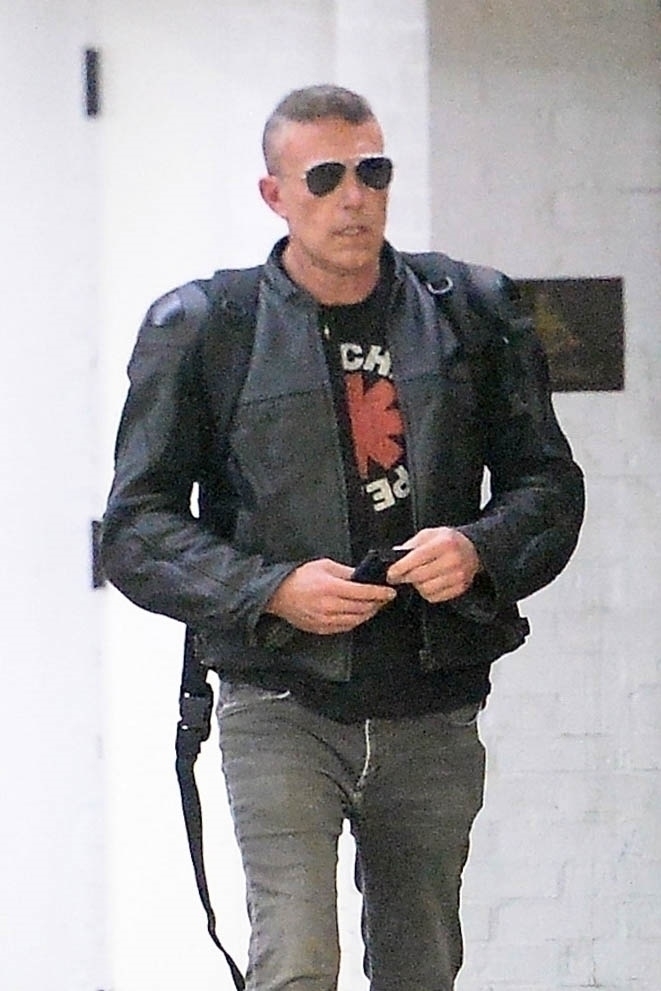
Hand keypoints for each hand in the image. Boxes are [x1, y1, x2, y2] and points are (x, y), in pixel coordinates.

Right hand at [265, 558, 395, 634]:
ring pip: (356, 620)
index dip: (380, 593)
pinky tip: (358, 614)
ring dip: (368, 613)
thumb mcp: (323, 566)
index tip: (390, 592)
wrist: (277, 595)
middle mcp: (329, 606)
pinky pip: (345, 627)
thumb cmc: (298, 577)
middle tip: (384, 598)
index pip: (363, 592)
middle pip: (362, 608)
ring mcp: (325, 620)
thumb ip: (345, 572)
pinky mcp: (321, 629)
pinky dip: (355, 621)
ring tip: (373, 605)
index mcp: (330, 587)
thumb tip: (363, 576)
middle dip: (377, 603)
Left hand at [386, 527, 480, 602]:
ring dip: (417, 585)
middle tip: (401, 576)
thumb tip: (395, 557)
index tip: (391, 573)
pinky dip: (427, 593)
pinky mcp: (460, 588)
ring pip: (426, 589)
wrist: (472, 548)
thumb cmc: (447, 540)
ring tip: (418, 578)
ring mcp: (459, 576)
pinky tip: (428, 583)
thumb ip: (411, 545)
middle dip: (406, 577)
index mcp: (444, 543)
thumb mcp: (429, 534)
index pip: (416, 558)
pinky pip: (435, 597)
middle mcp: (453, 560)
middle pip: (419, 576)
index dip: (399, 568)